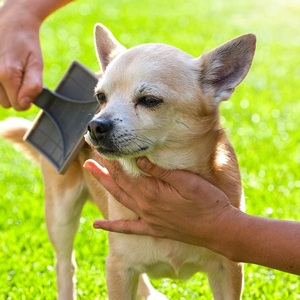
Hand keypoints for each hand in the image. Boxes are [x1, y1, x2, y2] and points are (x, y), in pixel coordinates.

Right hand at [0, 2, 42, 109]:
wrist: (12, 23)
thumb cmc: (27, 44)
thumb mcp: (37, 64)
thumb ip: (33, 86)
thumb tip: (24, 104)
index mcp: (6, 74)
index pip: (18, 105)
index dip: (28, 100)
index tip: (30, 86)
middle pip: (7, 104)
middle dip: (16, 95)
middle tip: (21, 76)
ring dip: (6, 90)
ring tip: (11, 72)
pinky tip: (3, 71)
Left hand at [84, 157, 233, 247]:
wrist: (219, 230)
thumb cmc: (207, 202)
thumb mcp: (187, 181)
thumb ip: (160, 171)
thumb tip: (139, 158)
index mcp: (152, 192)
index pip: (126, 171)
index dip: (112, 158)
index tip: (101, 146)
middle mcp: (145, 205)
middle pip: (118, 182)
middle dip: (103, 167)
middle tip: (90, 154)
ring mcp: (147, 218)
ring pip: (119, 199)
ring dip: (104, 184)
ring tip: (90, 172)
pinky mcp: (153, 229)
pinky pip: (127, 229)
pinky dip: (111, 227)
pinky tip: (97, 225)